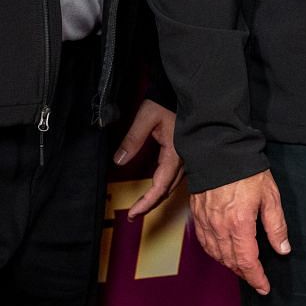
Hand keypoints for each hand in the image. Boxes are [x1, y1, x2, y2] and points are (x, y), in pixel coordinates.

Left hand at [113, 100, 183, 216]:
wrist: (183, 92)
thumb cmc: (166, 101)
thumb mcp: (146, 118)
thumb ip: (132, 140)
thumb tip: (119, 160)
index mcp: (176, 153)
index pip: (161, 186)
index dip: (147, 202)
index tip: (133, 213)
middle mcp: (184, 159)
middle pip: (167, 190)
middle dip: (150, 204)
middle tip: (133, 214)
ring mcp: (186, 157)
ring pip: (172, 184)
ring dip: (157, 196)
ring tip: (141, 205)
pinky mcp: (184, 153)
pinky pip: (174, 175)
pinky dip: (164, 186)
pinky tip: (154, 188)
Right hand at [191, 170, 289, 295]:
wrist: (218, 151)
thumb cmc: (247, 170)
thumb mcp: (270, 196)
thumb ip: (276, 226)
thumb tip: (283, 249)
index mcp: (240, 224)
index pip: (248, 261)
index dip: (256, 278)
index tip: (264, 287)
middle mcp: (220, 228)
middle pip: (231, 261)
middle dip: (245, 274)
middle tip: (256, 280)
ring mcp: (206, 222)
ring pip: (216, 254)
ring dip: (230, 265)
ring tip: (242, 269)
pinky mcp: (197, 215)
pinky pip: (205, 242)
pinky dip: (215, 253)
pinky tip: (222, 253)